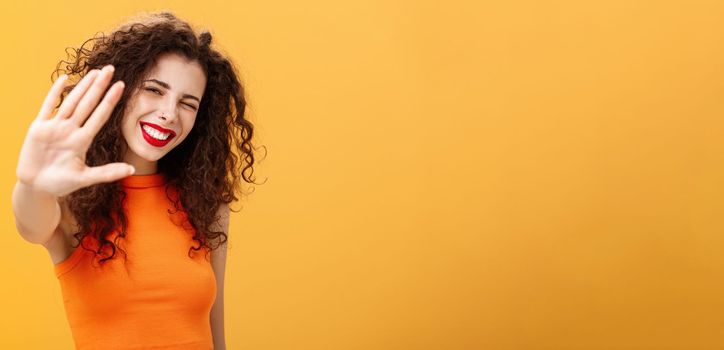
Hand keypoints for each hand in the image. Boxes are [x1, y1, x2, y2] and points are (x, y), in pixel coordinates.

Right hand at [16, 65, 133, 196]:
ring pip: (71, 102)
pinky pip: (47, 107)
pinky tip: (65, 79)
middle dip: (99, 86)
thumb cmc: (61, 183)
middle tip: (111, 69)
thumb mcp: (85, 178)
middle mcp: (71, 130)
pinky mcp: (38, 128)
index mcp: (82, 140)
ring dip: (82, 86)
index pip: (100, 116)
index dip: (110, 101)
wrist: (36, 187)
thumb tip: (131, 169)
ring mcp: (55, 128)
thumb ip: (106, 173)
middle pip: (88, 103)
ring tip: (95, 71)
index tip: (121, 86)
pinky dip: (55, 93)